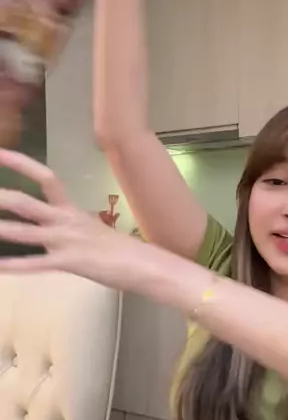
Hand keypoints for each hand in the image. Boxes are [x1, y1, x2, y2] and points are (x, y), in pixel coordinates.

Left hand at [0, 149, 161, 292]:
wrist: (142, 263)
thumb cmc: (118, 249)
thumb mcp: (90, 229)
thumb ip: (67, 225)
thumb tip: (51, 227)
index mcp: (71, 210)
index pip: (46, 178)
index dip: (22, 164)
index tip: (0, 153)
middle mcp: (65, 220)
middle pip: (26, 203)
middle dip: (2, 196)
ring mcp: (65, 241)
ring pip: (26, 232)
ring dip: (1, 228)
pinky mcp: (69, 262)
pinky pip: (36, 264)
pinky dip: (14, 266)